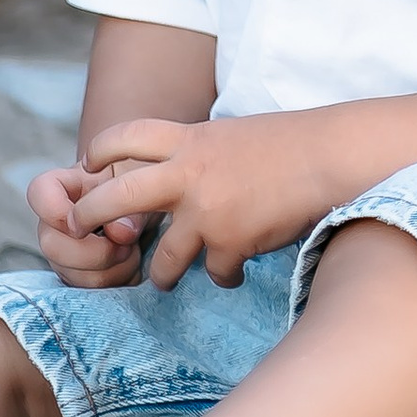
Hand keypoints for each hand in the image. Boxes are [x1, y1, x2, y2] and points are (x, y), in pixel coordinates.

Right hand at [25, 160, 143, 288]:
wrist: (147, 205)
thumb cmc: (139, 186)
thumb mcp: (142, 186)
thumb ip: (131, 206)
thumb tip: (120, 233)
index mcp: (66, 186)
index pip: (39, 192)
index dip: (57, 210)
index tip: (89, 216)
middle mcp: (56, 222)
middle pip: (51, 246)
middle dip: (95, 253)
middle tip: (126, 244)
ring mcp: (63, 251)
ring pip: (70, 275)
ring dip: (110, 270)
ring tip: (132, 252)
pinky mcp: (77, 275)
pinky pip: (88, 291)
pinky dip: (115, 281)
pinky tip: (130, 264)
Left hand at [64, 113, 343, 289]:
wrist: (332, 156)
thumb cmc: (293, 142)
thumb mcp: (235, 135)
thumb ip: (202, 153)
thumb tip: (181, 174)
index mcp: (191, 139)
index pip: (125, 136)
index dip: (100, 150)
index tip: (90, 167)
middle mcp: (189, 174)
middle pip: (116, 197)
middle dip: (91, 217)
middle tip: (85, 231)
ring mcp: (207, 211)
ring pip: (163, 260)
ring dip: (164, 275)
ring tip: (167, 280)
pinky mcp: (230, 242)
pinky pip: (216, 274)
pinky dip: (225, 277)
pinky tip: (237, 273)